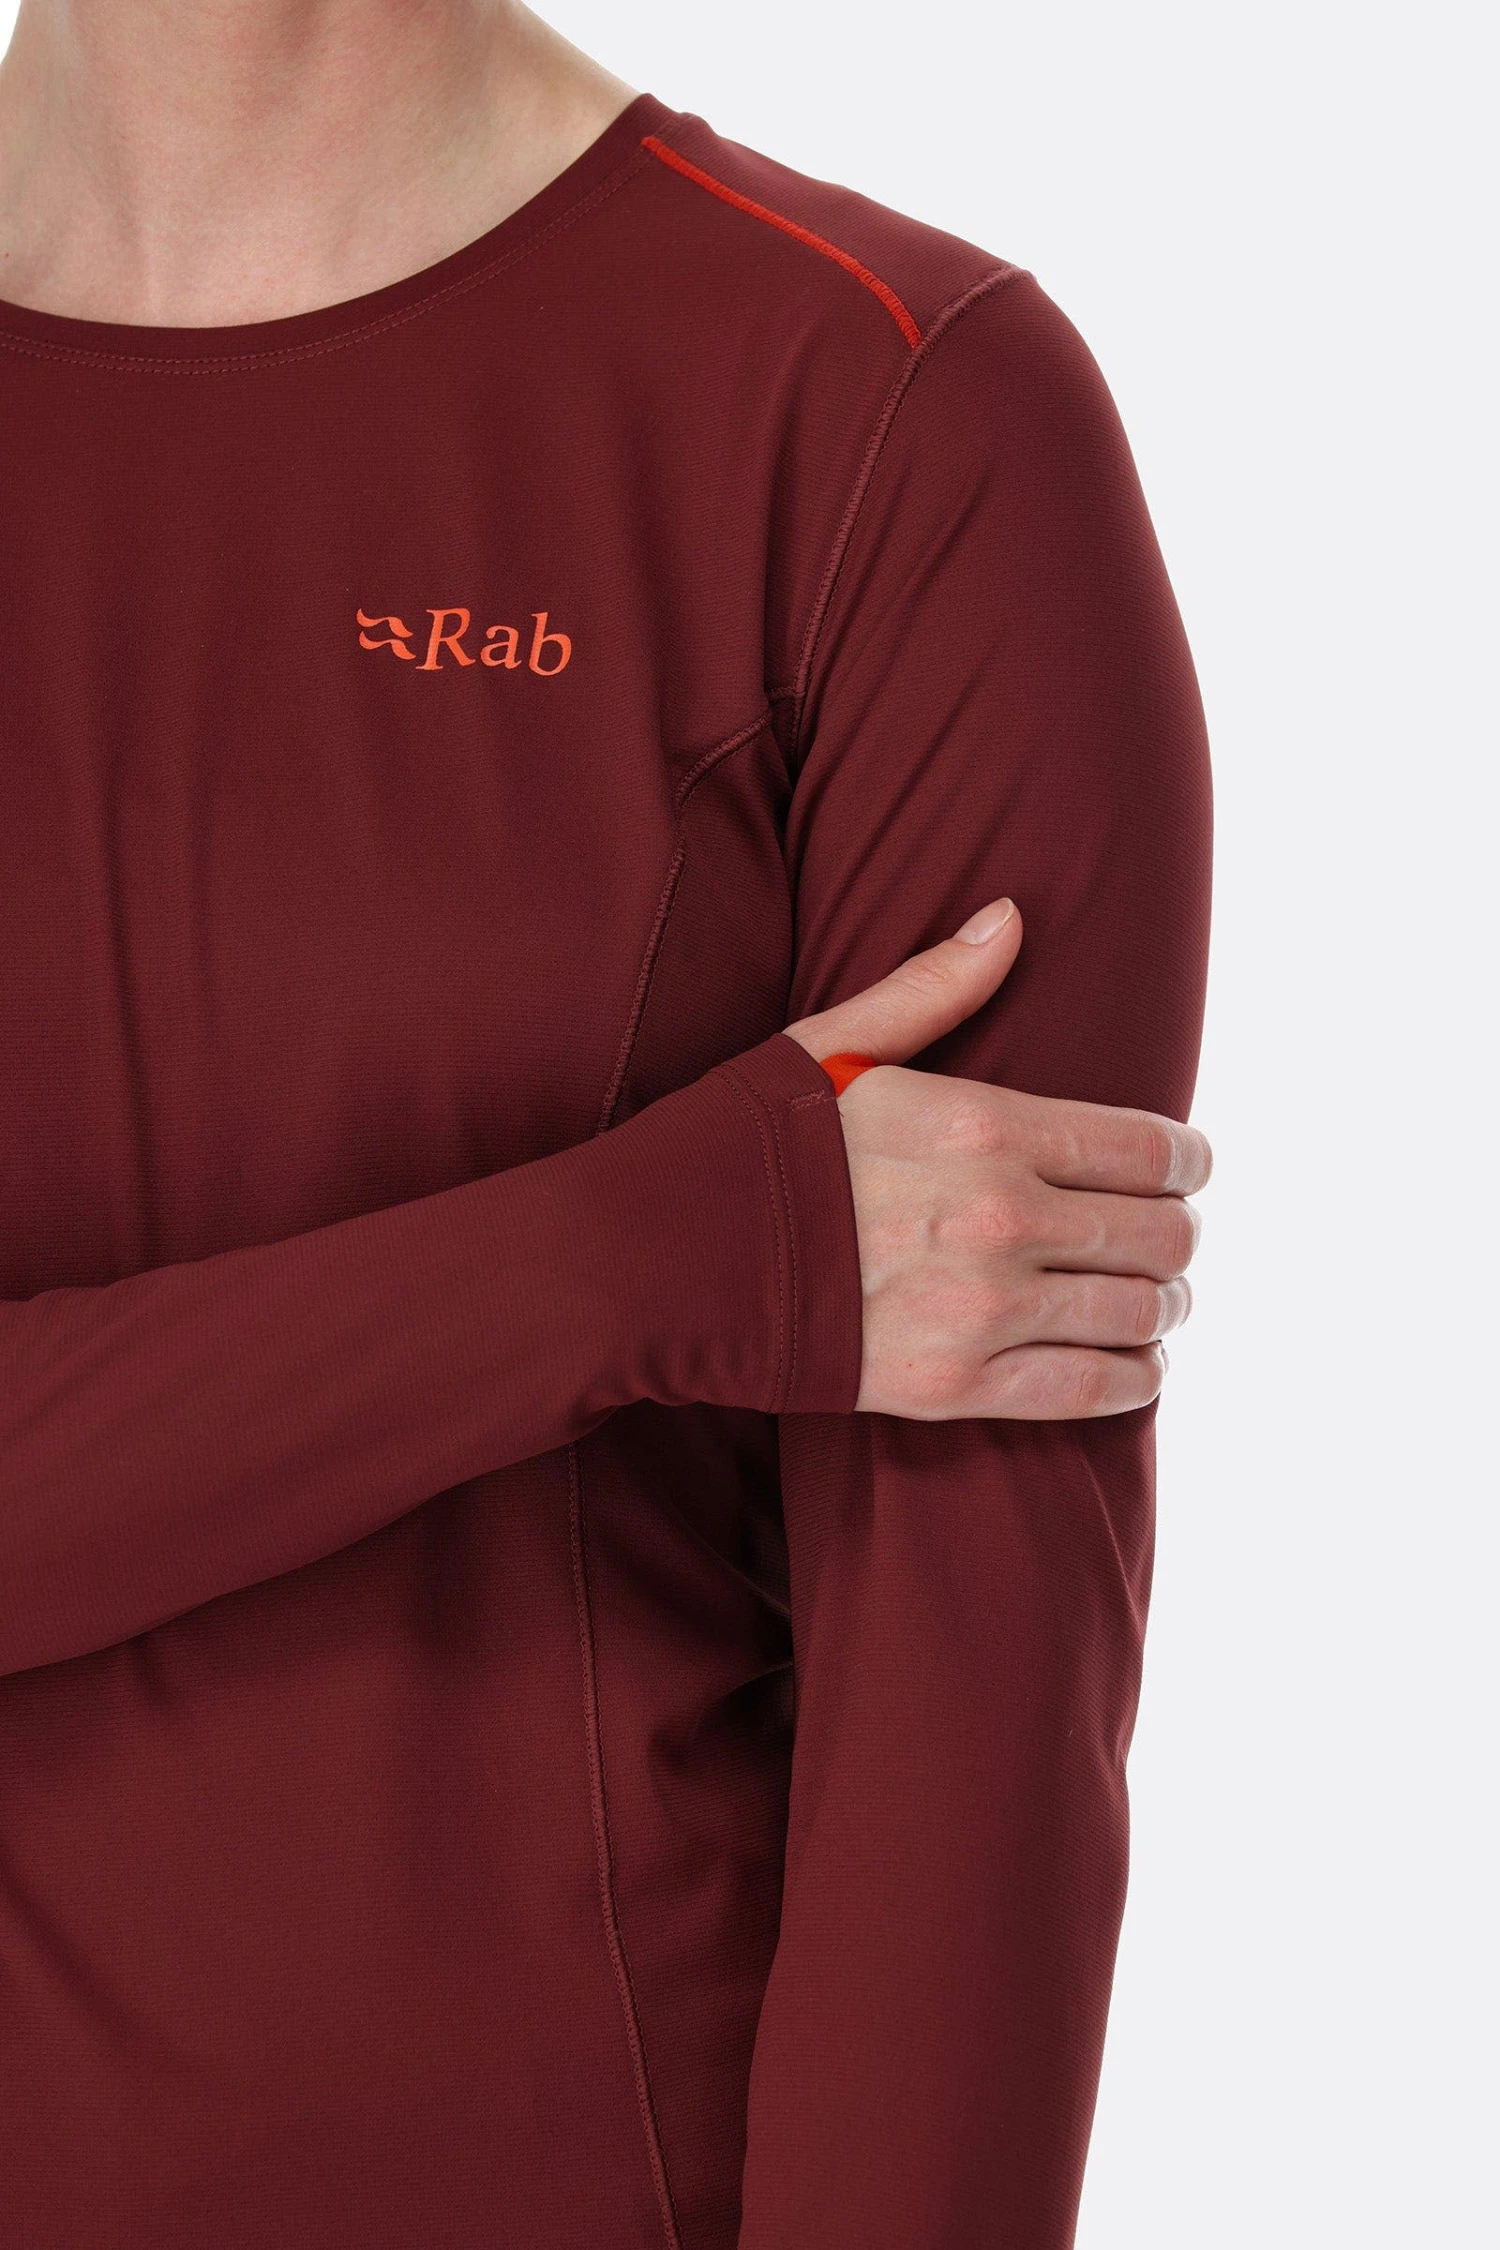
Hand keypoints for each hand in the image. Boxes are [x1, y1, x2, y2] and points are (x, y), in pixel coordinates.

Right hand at [784, 899, 1211, 1418]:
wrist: (648, 1264)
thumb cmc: (736, 1147)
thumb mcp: (826, 1045)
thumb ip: (932, 987)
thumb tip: (1010, 917)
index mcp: (981, 1124)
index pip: (1149, 1148)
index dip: (1189, 1162)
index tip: (1189, 1170)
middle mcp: (997, 1218)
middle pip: (1161, 1234)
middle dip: (1176, 1234)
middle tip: (1164, 1237)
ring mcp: (978, 1310)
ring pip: (1139, 1314)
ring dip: (1161, 1305)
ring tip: (1150, 1299)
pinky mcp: (951, 1390)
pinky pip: (1092, 1392)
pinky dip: (1132, 1378)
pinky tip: (1129, 1362)